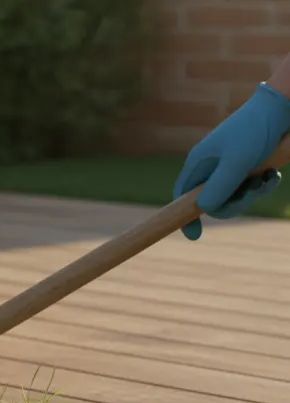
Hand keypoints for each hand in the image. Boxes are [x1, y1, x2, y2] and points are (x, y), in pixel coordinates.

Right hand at [173, 83, 289, 240]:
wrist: (281, 107)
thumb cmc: (255, 130)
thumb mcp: (236, 162)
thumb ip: (218, 187)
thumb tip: (203, 210)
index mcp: (199, 163)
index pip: (182, 196)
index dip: (185, 216)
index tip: (194, 236)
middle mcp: (211, 167)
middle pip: (213, 201)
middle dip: (234, 202)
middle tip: (252, 192)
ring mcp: (230, 166)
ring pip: (235, 196)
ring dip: (254, 193)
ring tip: (267, 178)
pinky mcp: (248, 165)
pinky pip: (251, 187)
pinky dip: (263, 184)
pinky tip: (273, 175)